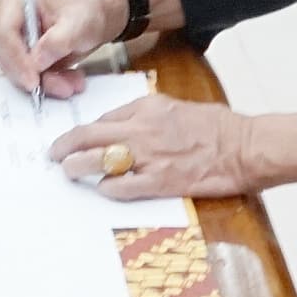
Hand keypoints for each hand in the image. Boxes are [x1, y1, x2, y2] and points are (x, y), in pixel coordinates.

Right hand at [0, 0, 125, 101]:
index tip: (33, 78)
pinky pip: (25, 77)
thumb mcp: (78, 23)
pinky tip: (66, 81)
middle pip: (4, 54)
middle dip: (32, 75)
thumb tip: (36, 61)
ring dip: (44, 82)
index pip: (3, 32)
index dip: (16, 58)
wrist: (96, 18)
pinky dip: (47, 83)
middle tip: (57, 85)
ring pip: (15, 71)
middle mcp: (6, 19)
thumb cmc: (85, 10)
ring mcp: (11, 40)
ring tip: (70, 82)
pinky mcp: (20, 57)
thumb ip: (57, 41)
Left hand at [47, 96, 296, 200]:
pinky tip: (102, 189)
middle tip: (53, 154)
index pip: (102, 118)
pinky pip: (121, 187)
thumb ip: (147, 114)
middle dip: (64, 146)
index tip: (72, 139)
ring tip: (68, 172)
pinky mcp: (159, 182)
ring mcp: (148, 157)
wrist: (243, 147)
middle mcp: (141, 130)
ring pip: (97, 162)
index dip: (82, 131)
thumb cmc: (217, 126)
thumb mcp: (176, 107)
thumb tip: (124, 124)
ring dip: (76, 167)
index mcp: (146, 108)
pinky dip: (106, 188)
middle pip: (89, 137)